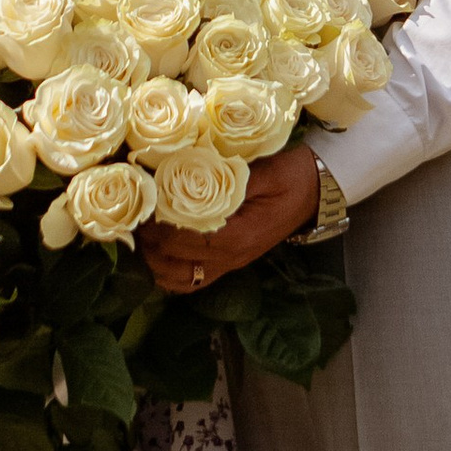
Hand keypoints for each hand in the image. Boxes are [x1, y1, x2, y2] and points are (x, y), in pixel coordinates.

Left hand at [140, 144, 320, 293]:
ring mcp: (231, 264)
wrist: (318, 190)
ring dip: (155, 261)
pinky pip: (193, 280)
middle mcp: (232, 258)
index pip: (184, 241)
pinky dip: (171, 272)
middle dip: (148, 244)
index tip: (141, 206)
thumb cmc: (292, 176)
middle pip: (174, 264)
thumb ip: (226, 179)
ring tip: (141, 234)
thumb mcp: (263, 170)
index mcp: (239, 236)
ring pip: (180, 280)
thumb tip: (184, 175)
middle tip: (133, 217)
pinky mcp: (230, 263)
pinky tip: (159, 252)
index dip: (157, 227)